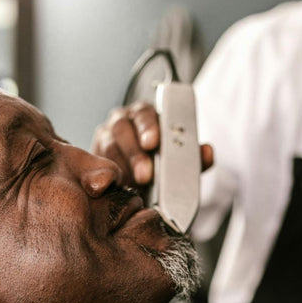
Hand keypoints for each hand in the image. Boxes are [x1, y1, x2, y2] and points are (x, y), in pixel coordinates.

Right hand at [91, 101, 213, 186]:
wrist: (138, 181)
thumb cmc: (160, 164)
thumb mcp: (180, 161)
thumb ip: (194, 158)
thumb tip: (207, 152)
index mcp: (146, 116)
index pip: (145, 113)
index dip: (148, 127)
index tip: (153, 142)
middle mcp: (123, 122)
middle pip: (122, 128)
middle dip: (135, 152)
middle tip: (145, 174)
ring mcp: (105, 138)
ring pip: (107, 147)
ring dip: (121, 168)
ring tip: (132, 185)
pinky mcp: (94, 157)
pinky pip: (96, 164)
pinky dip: (106, 176)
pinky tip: (116, 189)